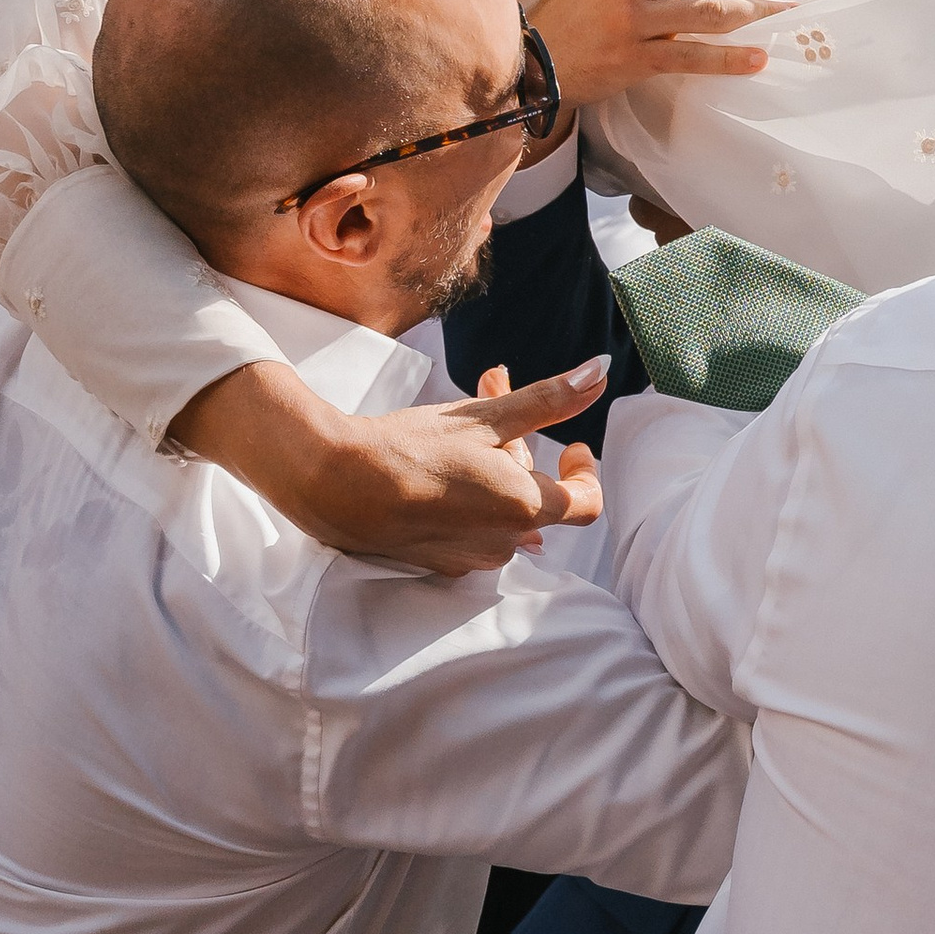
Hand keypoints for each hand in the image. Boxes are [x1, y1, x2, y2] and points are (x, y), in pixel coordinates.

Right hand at [172, 356, 608, 578]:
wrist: (333, 484)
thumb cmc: (410, 447)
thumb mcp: (484, 416)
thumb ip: (548, 400)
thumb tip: (601, 372)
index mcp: (524, 509)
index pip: (586, 504)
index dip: (585, 472)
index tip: (572, 444)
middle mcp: (502, 544)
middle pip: (533, 494)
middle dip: (521, 444)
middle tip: (495, 390)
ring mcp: (467, 558)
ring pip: (499, 508)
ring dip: (493, 463)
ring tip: (462, 420)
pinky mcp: (434, 561)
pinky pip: (468, 526)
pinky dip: (467, 492)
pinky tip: (439, 458)